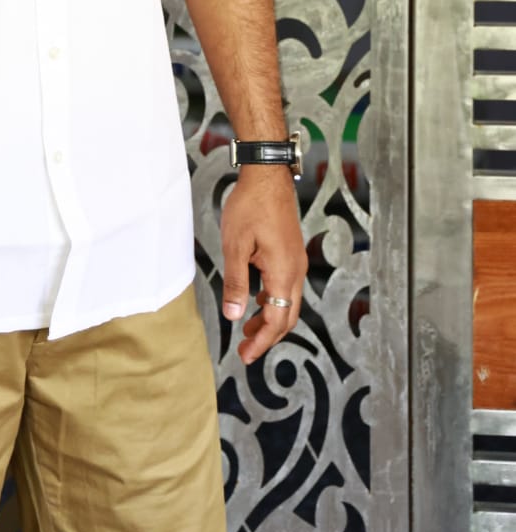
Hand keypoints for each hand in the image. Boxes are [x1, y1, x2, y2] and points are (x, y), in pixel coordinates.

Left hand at [220, 166, 307, 364]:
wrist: (267, 175)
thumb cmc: (250, 206)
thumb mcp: (236, 246)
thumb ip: (236, 283)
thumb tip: (234, 316)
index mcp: (284, 273)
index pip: (277, 320)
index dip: (261, 341)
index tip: (245, 355)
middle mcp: (296, 271)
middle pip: (287, 317)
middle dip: (267, 336)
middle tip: (246, 350)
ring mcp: (297, 261)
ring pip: (288, 303)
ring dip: (270, 319)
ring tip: (248, 329)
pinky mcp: (292, 253)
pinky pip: (287, 287)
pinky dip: (273, 301)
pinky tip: (257, 300)